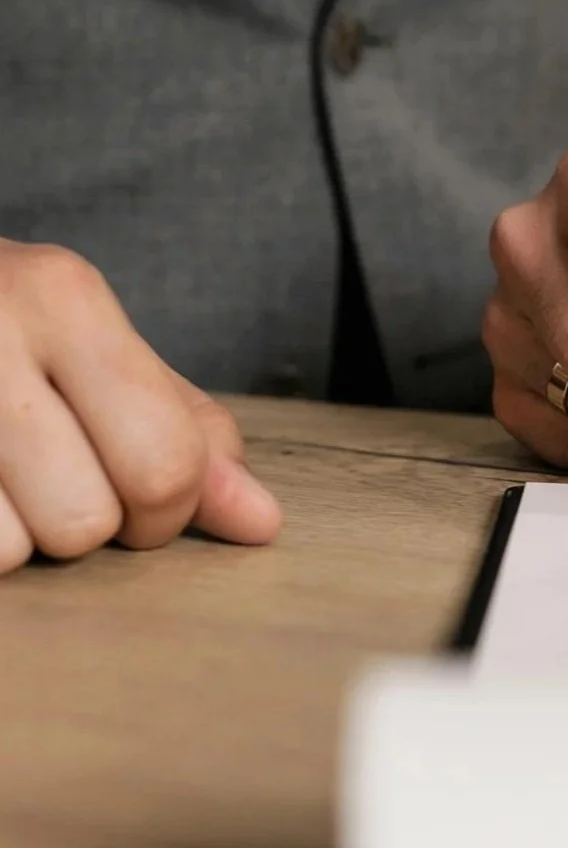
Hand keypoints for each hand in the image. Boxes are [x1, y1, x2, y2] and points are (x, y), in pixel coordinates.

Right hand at [0, 240, 281, 572]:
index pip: (166, 466)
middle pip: (88, 522)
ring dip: (13, 537)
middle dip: (90, 525)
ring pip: (11, 551)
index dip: (168, 509)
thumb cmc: (4, 329)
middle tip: (57, 480)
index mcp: (62, 296)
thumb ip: (184, 431)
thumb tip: (261, 523)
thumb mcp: (97, 349)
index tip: (138, 487)